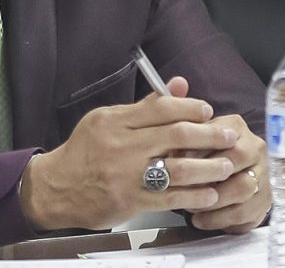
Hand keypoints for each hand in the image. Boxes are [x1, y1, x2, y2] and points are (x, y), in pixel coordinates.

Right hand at [20, 76, 241, 231]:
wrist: (54, 189)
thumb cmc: (85, 151)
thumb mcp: (108, 120)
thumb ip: (146, 107)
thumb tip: (180, 84)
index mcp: (116, 121)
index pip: (162, 108)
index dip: (190, 108)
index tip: (208, 112)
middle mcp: (122, 146)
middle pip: (175, 135)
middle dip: (209, 135)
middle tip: (230, 136)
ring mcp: (127, 175)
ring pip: (177, 168)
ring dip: (208, 167)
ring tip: (226, 165)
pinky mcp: (130, 201)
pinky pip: (169, 197)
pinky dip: (193, 195)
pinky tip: (209, 193)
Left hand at [186, 115, 269, 232]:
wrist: (228, 181)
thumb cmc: (204, 160)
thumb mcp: (194, 145)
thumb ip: (185, 145)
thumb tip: (173, 157)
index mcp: (236, 128)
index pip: (220, 136)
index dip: (196, 152)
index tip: (176, 164)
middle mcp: (255, 148)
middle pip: (236, 159)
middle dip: (206, 177)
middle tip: (184, 189)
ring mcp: (264, 174)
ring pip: (242, 187)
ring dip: (212, 200)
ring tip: (191, 207)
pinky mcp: (264, 201)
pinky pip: (243, 212)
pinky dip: (217, 218)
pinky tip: (200, 220)